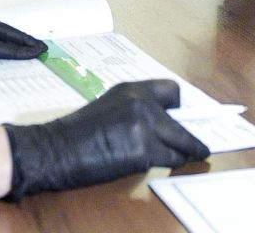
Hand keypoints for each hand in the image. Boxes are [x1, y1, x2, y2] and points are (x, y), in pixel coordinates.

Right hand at [3, 80, 208, 198]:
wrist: (54, 150)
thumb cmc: (75, 134)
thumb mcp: (108, 108)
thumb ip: (134, 111)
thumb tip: (160, 126)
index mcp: (130, 89)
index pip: (171, 90)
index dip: (180, 106)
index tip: (185, 116)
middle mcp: (141, 103)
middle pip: (182, 120)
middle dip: (192, 135)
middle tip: (200, 145)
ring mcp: (144, 126)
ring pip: (181, 142)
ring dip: (184, 152)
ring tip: (189, 156)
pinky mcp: (143, 150)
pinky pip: (169, 159)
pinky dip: (169, 164)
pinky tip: (166, 165)